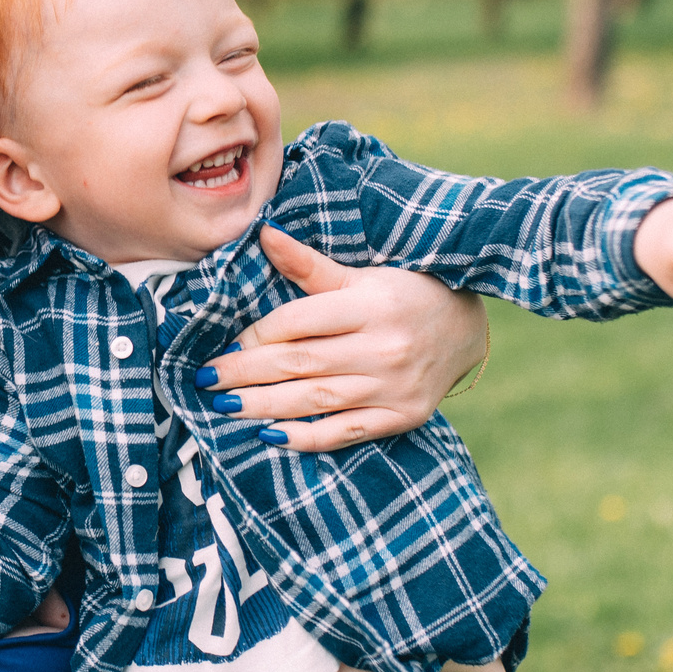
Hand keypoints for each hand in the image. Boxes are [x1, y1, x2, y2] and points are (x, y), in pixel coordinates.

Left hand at [199, 229, 490, 453]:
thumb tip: (264, 234)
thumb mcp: (362, 274)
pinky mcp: (402, 416)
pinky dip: (306, 437)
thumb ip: (309, 264)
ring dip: (264, 404)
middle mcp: (383, 347)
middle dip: (246, 371)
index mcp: (370, 304)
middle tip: (206, 377)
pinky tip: (270, 435)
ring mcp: (393, 386)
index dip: (257, 334)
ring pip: (316, 398)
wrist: (466, 330)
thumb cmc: (406, 294)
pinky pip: (346, 431)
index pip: (299, 321)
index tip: (226, 343)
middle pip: (300, 361)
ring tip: (225, 405)